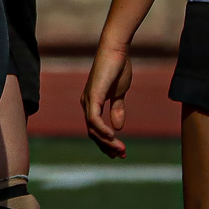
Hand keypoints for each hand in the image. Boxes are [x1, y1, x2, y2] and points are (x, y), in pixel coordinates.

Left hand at [82, 41, 133, 157]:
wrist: (117, 52)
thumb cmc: (117, 69)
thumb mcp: (119, 94)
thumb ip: (117, 109)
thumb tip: (118, 128)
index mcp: (92, 103)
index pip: (96, 129)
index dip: (107, 142)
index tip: (121, 153)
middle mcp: (87, 103)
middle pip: (92, 132)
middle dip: (107, 146)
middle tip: (121, 155)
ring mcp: (88, 99)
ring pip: (92, 128)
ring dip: (106, 141)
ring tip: (121, 149)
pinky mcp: (92, 95)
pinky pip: (93, 118)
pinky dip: (101, 129)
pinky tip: (112, 136)